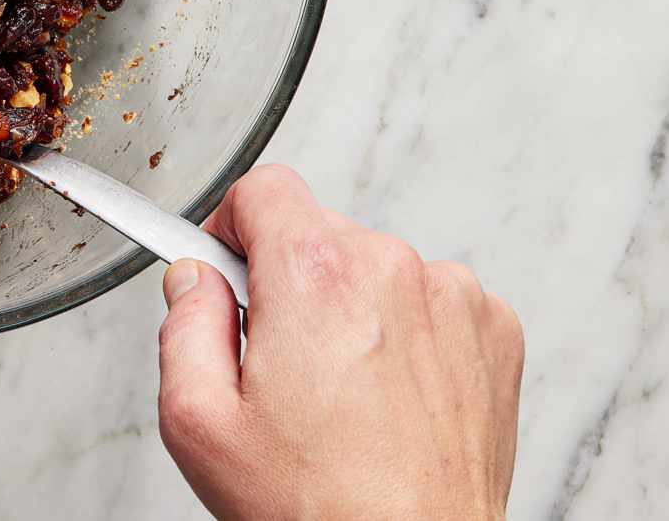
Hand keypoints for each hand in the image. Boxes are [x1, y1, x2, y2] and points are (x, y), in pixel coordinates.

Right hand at [157, 165, 523, 519]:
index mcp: (315, 274)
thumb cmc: (317, 509)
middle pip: (317, 231)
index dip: (233, 227)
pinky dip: (406, 333)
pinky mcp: (493, 331)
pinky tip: (389, 397)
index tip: (231, 271)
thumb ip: (182, 325)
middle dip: (289, 280)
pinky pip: (430, 301)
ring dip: (351, 307)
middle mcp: (392, 268)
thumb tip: (194, 278)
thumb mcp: (198, 421)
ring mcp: (453, 298)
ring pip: (374, 267)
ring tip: (343, 392)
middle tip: (280, 362)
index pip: (263, 188)